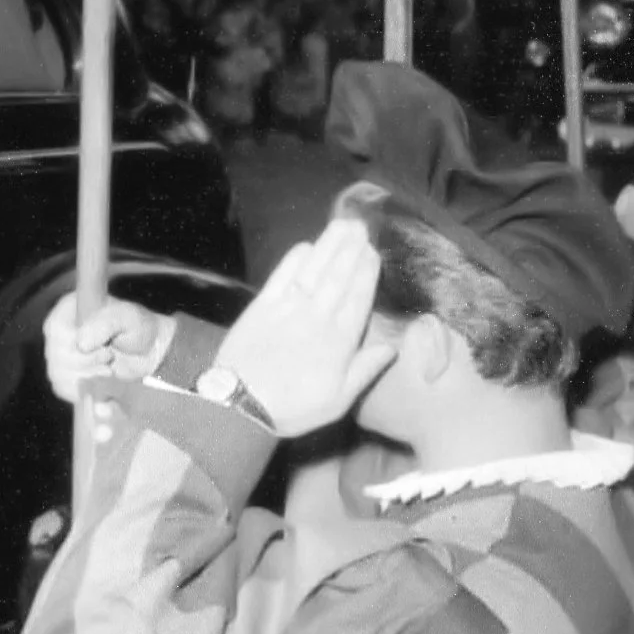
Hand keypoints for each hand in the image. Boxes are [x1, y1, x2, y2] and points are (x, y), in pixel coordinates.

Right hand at [42, 295, 172, 405]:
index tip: (105, 349)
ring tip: (109, 370)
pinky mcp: (67, 375)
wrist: (150, 353)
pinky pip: (63, 389)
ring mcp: (60, 354)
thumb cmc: (138, 329)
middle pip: (56, 356)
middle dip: (87, 363)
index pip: (55, 330)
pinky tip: (102, 386)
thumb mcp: (127, 318)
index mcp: (69, 309)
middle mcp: (59, 331)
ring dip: (88, 378)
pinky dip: (84, 392)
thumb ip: (105, 323)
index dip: (75, 345)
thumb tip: (80, 344)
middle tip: (110, 357)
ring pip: (57, 375)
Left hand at [216, 217, 396, 437]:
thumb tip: (392, 347)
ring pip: (313, 271)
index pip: (358, 298)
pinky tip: (306, 246)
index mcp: (339, 341)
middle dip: (351, 250)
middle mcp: (315, 318)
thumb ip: (366, 370)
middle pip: (338, 277)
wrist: (240, 404)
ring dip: (329, 246)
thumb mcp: (339, 400)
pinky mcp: (260, 306)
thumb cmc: (293, 407)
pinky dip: (294, 259)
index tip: (374, 252)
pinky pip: (281, 277)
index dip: (366, 273)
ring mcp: (287, 309)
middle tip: (362, 226)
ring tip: (342, 226)